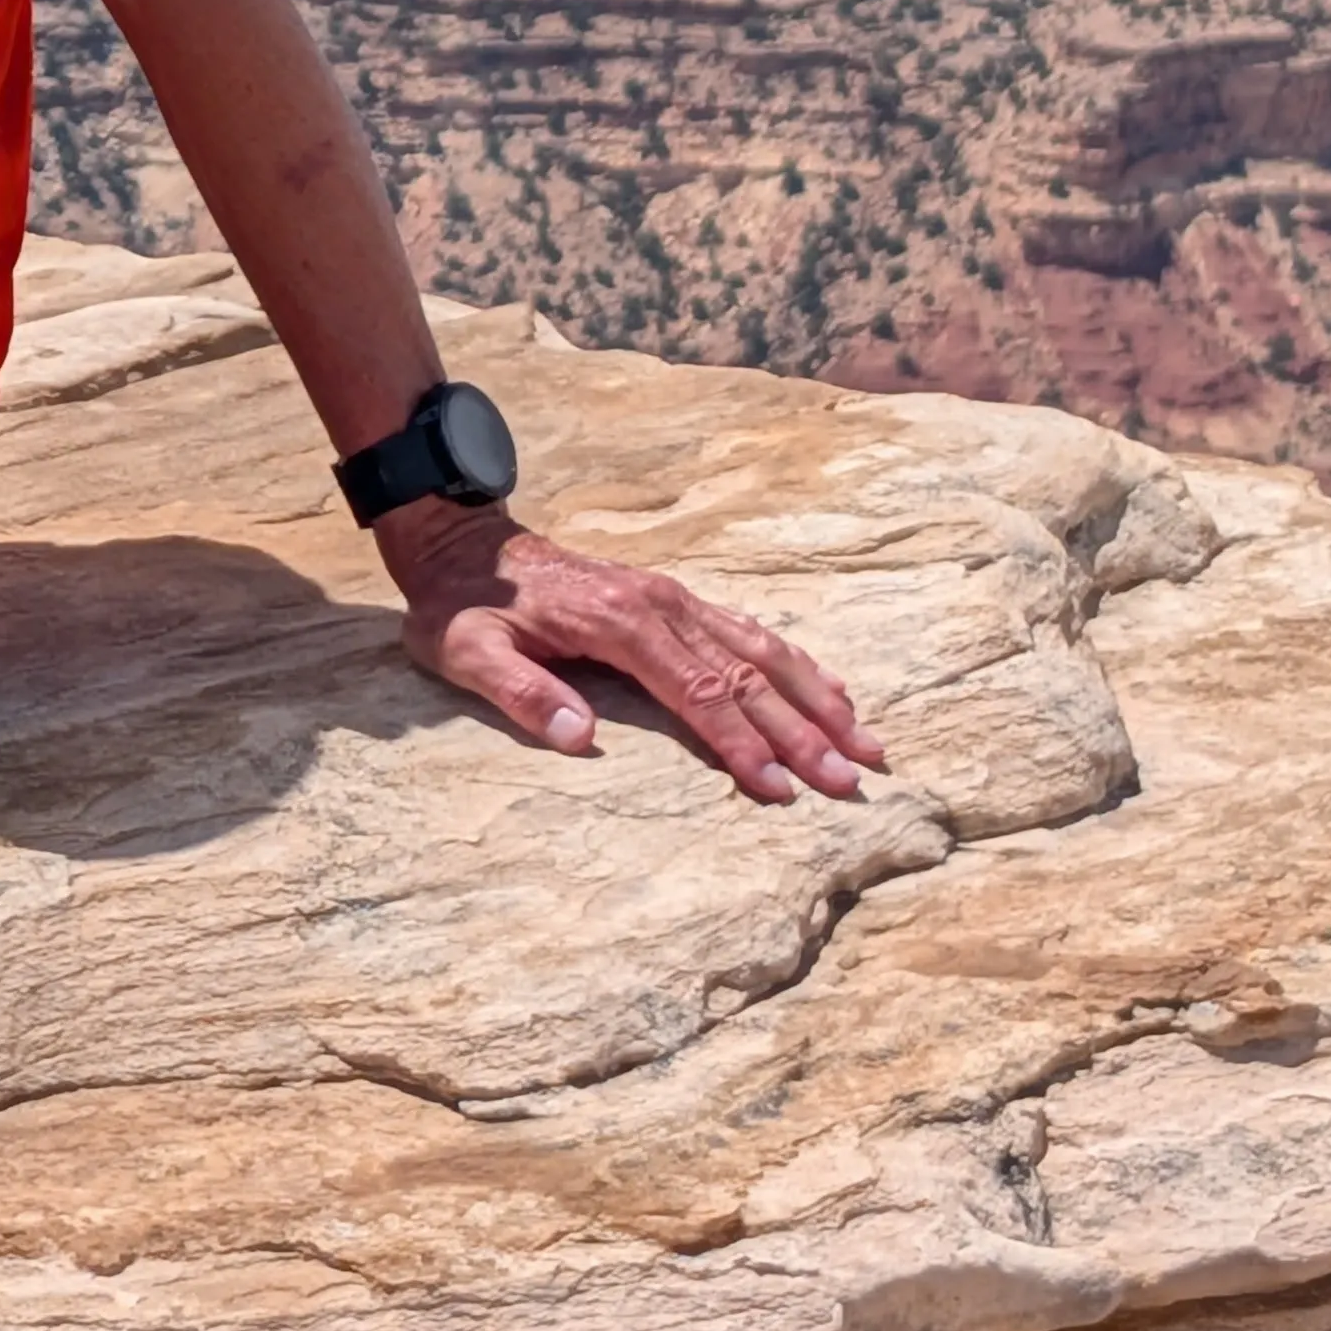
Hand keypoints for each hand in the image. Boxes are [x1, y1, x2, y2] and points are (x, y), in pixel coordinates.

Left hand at [371, 509, 889, 801]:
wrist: (464, 540)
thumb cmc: (461, 605)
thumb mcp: (465, 651)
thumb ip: (520, 691)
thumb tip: (581, 739)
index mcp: (620, 624)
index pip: (698, 692)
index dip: (741, 744)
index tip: (780, 790)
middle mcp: (663, 606)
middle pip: (749, 676)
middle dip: (805, 733)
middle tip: (853, 782)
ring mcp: (676, 600)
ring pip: (766, 651)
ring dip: (820, 700)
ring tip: (869, 745)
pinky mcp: (677, 600)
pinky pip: (752, 632)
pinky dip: (801, 666)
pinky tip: (834, 693)